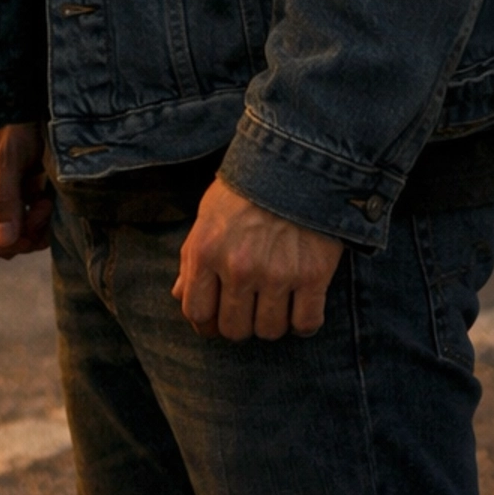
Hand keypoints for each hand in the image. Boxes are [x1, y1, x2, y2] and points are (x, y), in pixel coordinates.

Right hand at [0, 108, 52, 257]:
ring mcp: (1, 189)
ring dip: (35, 224)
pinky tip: (51, 197)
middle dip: (21, 232)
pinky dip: (42, 213)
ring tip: (49, 203)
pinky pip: (31, 213)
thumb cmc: (12, 118)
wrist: (31, 90)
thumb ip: (4, 198)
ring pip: (16, 227)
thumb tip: (5, 241)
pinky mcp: (23, 186)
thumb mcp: (7, 157)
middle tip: (44, 213)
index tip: (21, 239)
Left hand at [173, 177, 343, 341]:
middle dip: (241, 323)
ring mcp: (277, 274)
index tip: (218, 319)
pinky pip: (306, 324)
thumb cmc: (246, 190)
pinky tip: (301, 307)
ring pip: (270, 331)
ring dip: (272, 323)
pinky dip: (304, 323)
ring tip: (276, 302)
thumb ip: (192, 259)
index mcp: (206, 252)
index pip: (197, 313)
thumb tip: (180, 296)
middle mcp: (238, 268)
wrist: (296, 163)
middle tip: (250, 308)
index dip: (207, 322)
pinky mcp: (313, 275)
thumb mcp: (207, 217)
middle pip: (234, 330)